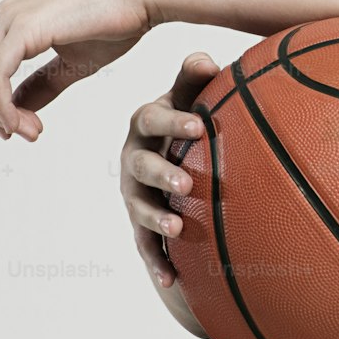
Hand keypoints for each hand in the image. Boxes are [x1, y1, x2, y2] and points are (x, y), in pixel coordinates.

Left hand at [0, 0, 153, 139]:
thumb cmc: (115, 22)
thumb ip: (44, 84)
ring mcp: (11, 20)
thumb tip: (21, 109)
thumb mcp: (74, 64)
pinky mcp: (23, 28)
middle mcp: (6, 18)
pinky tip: (23, 122)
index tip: (29, 130)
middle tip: (28, 135)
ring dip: (0, 115)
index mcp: (15, 23)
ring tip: (30, 132)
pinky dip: (3, 106)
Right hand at [120, 52, 220, 289]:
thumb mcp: (190, 97)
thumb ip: (193, 80)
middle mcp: (134, 157)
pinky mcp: (140, 222)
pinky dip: (157, 261)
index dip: (173, 121)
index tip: (200, 126)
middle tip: (185, 181)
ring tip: (177, 227)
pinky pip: (145, 245)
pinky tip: (172, 281)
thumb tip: (204, 57)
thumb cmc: (188, 119)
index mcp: (145, 122)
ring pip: (139, 206)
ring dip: (155, 217)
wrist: (176, 152)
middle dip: (161, 173)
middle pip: (141, 165)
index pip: (152, 118)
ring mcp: (134, 192)